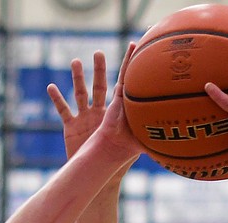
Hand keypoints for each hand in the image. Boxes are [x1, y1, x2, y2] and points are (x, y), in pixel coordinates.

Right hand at [49, 44, 143, 180]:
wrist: (101, 169)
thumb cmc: (120, 159)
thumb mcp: (138, 144)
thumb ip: (153, 133)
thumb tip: (176, 132)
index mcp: (114, 112)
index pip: (121, 85)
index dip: (126, 68)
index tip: (131, 48)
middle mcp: (99, 111)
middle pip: (99, 85)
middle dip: (98, 70)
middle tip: (98, 53)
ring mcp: (85, 117)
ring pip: (79, 93)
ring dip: (77, 78)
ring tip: (75, 62)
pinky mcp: (71, 127)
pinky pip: (62, 110)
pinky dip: (56, 99)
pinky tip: (51, 86)